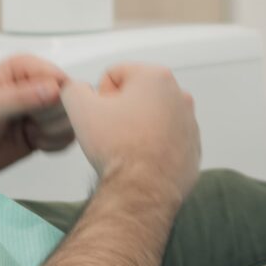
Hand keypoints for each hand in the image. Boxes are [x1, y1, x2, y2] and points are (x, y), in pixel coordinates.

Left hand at [0, 54, 74, 177]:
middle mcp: (35, 86)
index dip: (57, 99)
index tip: (38, 113)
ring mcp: (40, 110)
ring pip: (71, 120)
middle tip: (28, 125)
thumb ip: (22, 97)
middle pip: (71, 101)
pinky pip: (66, 137)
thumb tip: (53, 90)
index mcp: (23, 68)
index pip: (61, 78)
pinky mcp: (42, 131)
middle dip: (52, 119)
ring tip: (29, 134)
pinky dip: (54, 145)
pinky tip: (33, 143)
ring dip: (53, 133)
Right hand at [59, 63, 200, 205]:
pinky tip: (143, 161)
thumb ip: (73, 88)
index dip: (100, 97)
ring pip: (150, 117)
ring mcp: (189, 122)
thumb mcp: (80, 108)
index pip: (114, 75)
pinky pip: (165, 140)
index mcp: (156, 76)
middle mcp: (179, 95)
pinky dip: (153, 147)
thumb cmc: (117, 147)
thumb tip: (77, 88)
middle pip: (134, 95)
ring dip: (136, 128)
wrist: (143, 190)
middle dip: (120, 111)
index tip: (103, 118)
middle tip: (113, 134)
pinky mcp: (192, 147)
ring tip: (127, 149)